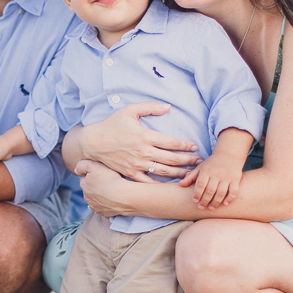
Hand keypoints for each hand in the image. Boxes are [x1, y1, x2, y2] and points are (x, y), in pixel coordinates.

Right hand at [74, 102, 202, 179]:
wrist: (92, 142)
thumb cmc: (111, 124)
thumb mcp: (129, 110)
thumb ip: (149, 107)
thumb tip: (168, 106)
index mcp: (145, 136)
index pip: (172, 142)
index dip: (186, 145)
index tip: (195, 147)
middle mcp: (143, 151)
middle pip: (172, 159)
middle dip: (188, 161)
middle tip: (200, 162)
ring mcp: (137, 164)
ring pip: (163, 172)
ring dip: (179, 173)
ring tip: (190, 174)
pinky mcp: (130, 173)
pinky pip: (148, 182)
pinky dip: (160, 185)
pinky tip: (169, 185)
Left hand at [74, 159, 135, 217]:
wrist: (124, 196)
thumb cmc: (110, 179)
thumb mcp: (93, 165)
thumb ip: (81, 165)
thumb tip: (76, 170)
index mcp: (83, 184)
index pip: (86, 177)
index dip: (94, 174)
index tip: (103, 173)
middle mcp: (86, 197)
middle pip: (90, 188)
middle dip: (97, 185)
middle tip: (108, 181)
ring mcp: (94, 206)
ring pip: (96, 198)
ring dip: (101, 194)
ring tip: (112, 190)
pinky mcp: (103, 213)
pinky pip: (103, 206)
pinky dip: (107, 203)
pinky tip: (113, 198)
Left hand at [180, 151, 243, 208]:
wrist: (228, 154)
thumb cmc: (211, 164)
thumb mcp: (200, 167)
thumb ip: (191, 176)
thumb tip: (181, 185)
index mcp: (206, 171)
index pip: (200, 184)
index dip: (197, 194)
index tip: (194, 201)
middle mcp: (217, 174)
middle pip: (210, 190)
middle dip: (205, 200)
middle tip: (201, 207)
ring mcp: (227, 177)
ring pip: (221, 192)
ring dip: (216, 202)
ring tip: (211, 208)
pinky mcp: (236, 179)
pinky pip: (234, 191)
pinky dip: (230, 198)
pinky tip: (225, 204)